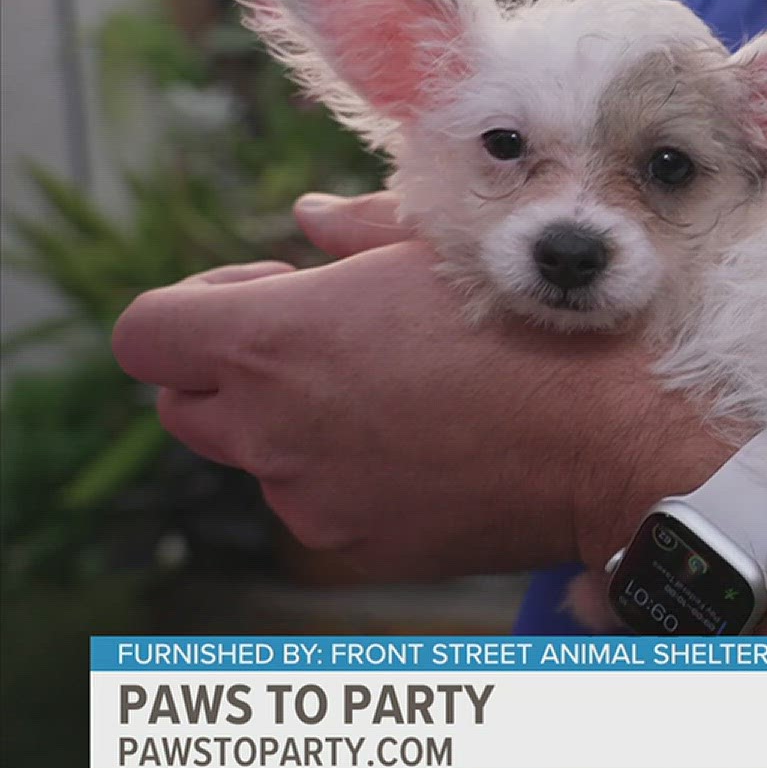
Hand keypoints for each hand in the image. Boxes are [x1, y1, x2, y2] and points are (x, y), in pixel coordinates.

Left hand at [111, 192, 736, 580]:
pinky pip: (323, 507)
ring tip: (404, 398)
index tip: (267, 297)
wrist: (622, 442)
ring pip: (261, 460)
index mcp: (275, 340)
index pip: (145, 336)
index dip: (195, 311)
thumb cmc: (542, 323)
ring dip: (300, 427)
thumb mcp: (451, 247)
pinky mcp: (359, 548)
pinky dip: (354, 479)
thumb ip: (355, 229)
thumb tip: (307, 218)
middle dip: (237, 372)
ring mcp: (312, 498)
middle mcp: (272, 429)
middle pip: (184, 406)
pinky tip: (434, 446)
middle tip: (328, 346)